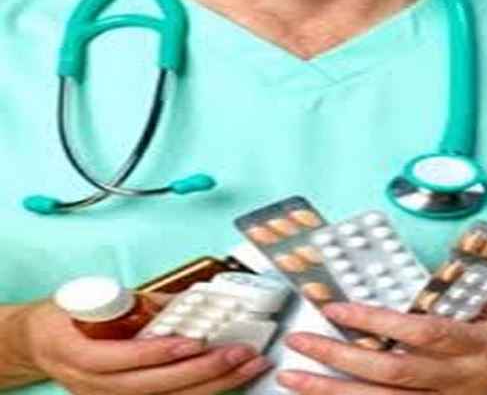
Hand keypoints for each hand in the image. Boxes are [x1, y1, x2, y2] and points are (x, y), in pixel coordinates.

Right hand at [21, 299, 271, 393]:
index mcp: (78, 354)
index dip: (157, 352)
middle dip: (201, 370)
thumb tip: (183, 299)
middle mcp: (94, 386)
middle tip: (237, 352)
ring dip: (212, 383)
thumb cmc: (65, 319)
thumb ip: (136, 303)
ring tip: (246, 366)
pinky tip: (229, 379)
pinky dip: (202, 391)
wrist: (41, 345)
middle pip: (151, 387)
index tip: (191, 341)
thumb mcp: (91, 299)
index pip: (119, 360)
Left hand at [278, 298, 486, 394]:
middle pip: (392, 372)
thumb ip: (458, 296)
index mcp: (479, 344)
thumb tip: (413, 282)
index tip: (338, 307)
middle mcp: (462, 379)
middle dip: (339, 358)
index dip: (377, 319)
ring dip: (335, 392)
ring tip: (296, 379)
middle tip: (299, 343)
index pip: (420, 331)